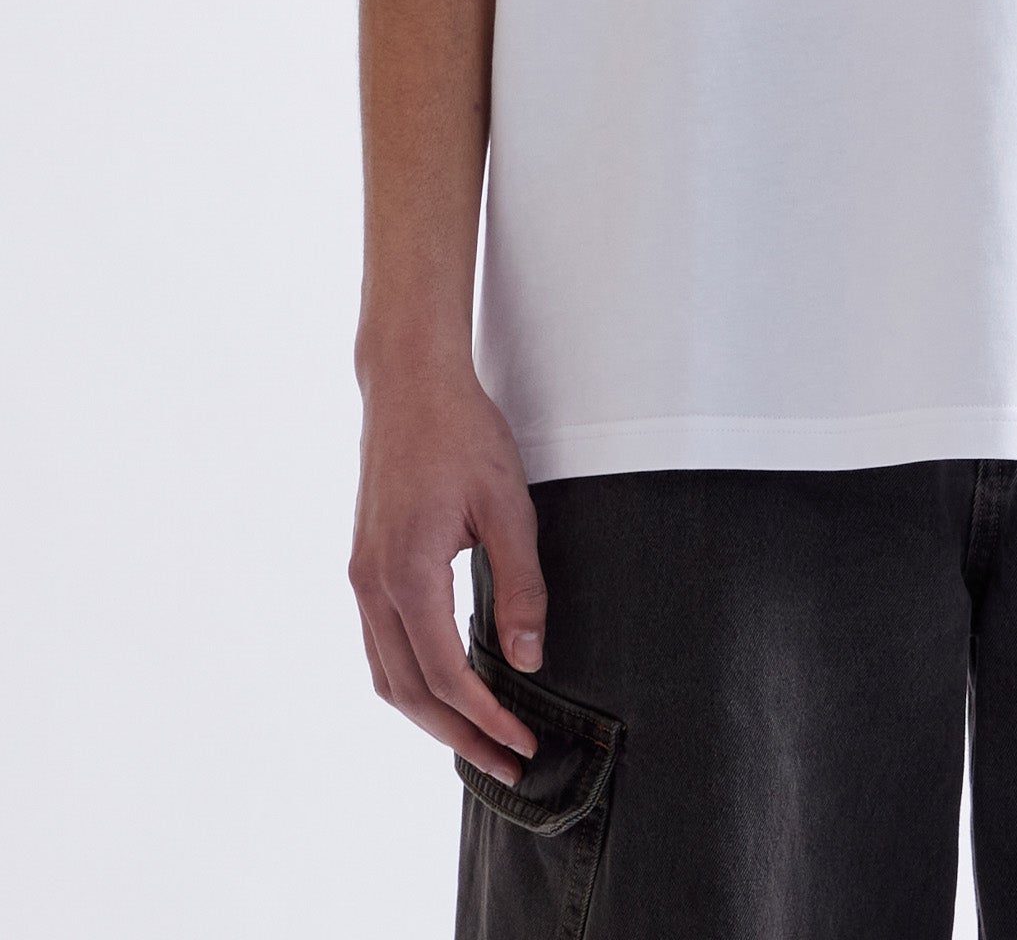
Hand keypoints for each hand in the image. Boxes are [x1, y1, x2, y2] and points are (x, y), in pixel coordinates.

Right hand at [349, 353, 547, 782]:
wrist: (409, 383)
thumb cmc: (463, 433)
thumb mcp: (508, 504)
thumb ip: (521, 585)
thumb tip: (527, 659)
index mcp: (408, 573)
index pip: (444, 674)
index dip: (484, 717)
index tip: (523, 740)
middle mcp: (373, 585)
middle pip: (408, 692)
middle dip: (458, 736)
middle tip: (507, 761)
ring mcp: (362, 577)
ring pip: (387, 675)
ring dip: (431, 717)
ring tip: (480, 738)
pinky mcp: (364, 566)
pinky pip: (380, 646)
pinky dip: (412, 681)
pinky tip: (446, 688)